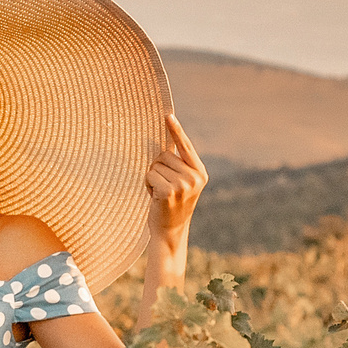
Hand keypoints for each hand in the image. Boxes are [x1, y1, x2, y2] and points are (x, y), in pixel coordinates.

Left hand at [144, 113, 207, 237]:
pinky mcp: (169, 191)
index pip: (185, 146)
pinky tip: (155, 198)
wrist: (170, 232)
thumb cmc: (172, 205)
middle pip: (164, 155)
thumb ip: (179, 165)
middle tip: (164, 188)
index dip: (176, 130)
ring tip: (160, 194)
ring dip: (152, 178)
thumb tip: (162, 142)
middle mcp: (195, 177)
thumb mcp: (183, 184)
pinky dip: (147, 185)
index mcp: (200, 173)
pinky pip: (150, 175)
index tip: (168, 115)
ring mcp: (183, 184)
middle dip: (158, 169)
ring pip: (155, 165)